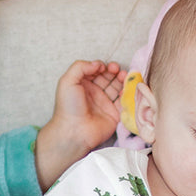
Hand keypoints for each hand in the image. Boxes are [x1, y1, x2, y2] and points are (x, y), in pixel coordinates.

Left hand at [34, 59, 125, 188]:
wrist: (74, 131)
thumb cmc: (68, 107)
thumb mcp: (67, 81)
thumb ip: (80, 67)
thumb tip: (98, 64)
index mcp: (83, 85)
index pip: (97, 71)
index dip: (102, 66)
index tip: (104, 67)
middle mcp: (95, 93)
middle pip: (109, 77)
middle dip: (115, 71)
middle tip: (116, 70)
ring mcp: (105, 103)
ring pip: (118, 87)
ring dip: (123, 79)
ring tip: (124, 76)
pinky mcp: (115, 113)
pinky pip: (125, 101)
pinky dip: (128, 92)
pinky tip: (127, 88)